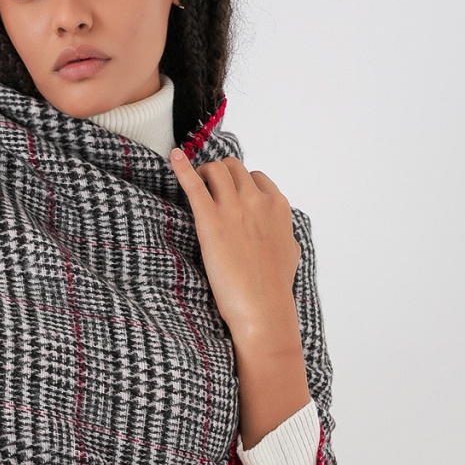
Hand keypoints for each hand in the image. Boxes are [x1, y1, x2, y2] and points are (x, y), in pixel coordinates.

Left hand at [169, 150, 301, 340]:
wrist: (262, 307)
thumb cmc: (275, 286)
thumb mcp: (291, 250)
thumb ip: (284, 231)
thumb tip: (282, 229)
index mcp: (277, 205)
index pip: (256, 177)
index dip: (240, 184)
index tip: (231, 194)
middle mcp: (257, 200)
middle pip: (234, 167)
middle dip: (220, 174)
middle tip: (209, 190)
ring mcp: (234, 208)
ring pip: (216, 169)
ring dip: (204, 174)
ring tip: (196, 185)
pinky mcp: (211, 220)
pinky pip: (194, 184)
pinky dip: (182, 167)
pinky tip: (174, 157)